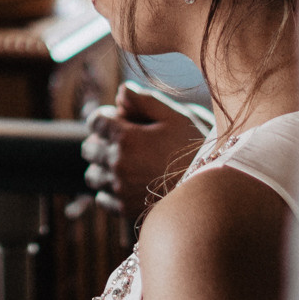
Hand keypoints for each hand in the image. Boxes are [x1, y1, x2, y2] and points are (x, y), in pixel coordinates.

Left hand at [82, 86, 208, 214]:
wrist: (210, 190)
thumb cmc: (194, 149)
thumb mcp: (175, 117)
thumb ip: (145, 101)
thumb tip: (121, 90)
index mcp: (126, 138)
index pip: (95, 121)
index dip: (104, 117)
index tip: (118, 120)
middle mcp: (117, 163)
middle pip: (89, 148)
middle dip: (100, 141)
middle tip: (119, 141)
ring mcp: (119, 188)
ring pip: (92, 176)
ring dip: (101, 167)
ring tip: (120, 164)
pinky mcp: (125, 209)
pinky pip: (102, 198)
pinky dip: (108, 190)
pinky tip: (125, 184)